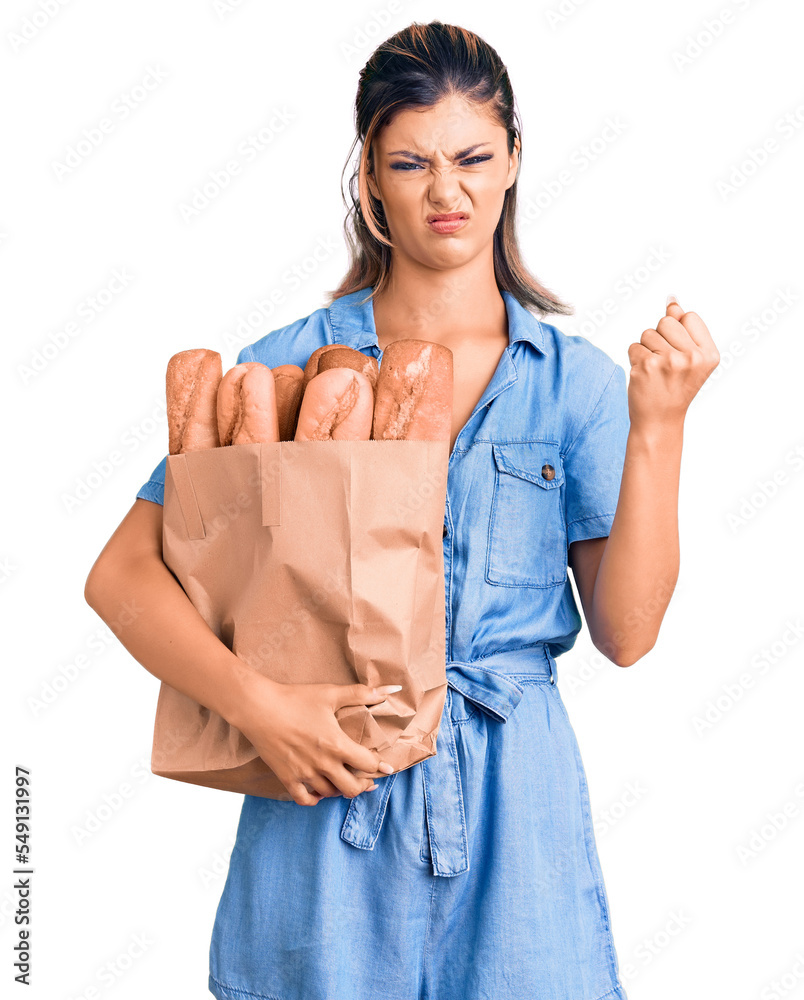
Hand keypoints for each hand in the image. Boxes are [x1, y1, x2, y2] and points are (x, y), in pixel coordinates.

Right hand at [234, 674, 398, 805]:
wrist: (259, 707)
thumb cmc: (296, 699)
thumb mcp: (330, 693)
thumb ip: (362, 693)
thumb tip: (391, 689)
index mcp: (337, 744)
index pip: (368, 764)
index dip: (380, 767)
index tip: (387, 768)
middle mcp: (323, 764)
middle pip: (352, 788)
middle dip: (364, 784)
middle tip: (367, 779)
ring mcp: (304, 773)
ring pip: (330, 794)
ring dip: (340, 789)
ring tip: (344, 780)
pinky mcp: (287, 777)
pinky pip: (305, 799)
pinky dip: (315, 798)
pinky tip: (319, 790)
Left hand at [627, 296, 719, 430]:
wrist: (660, 420)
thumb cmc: (675, 387)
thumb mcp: (690, 358)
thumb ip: (683, 327)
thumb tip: (672, 300)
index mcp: (709, 354)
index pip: (688, 317)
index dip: (678, 331)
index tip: (679, 352)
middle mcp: (692, 357)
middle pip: (666, 321)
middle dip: (661, 338)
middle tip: (666, 364)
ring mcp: (668, 361)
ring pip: (648, 333)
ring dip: (647, 349)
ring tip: (656, 370)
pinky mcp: (646, 366)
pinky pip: (634, 346)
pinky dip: (635, 359)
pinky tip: (645, 375)